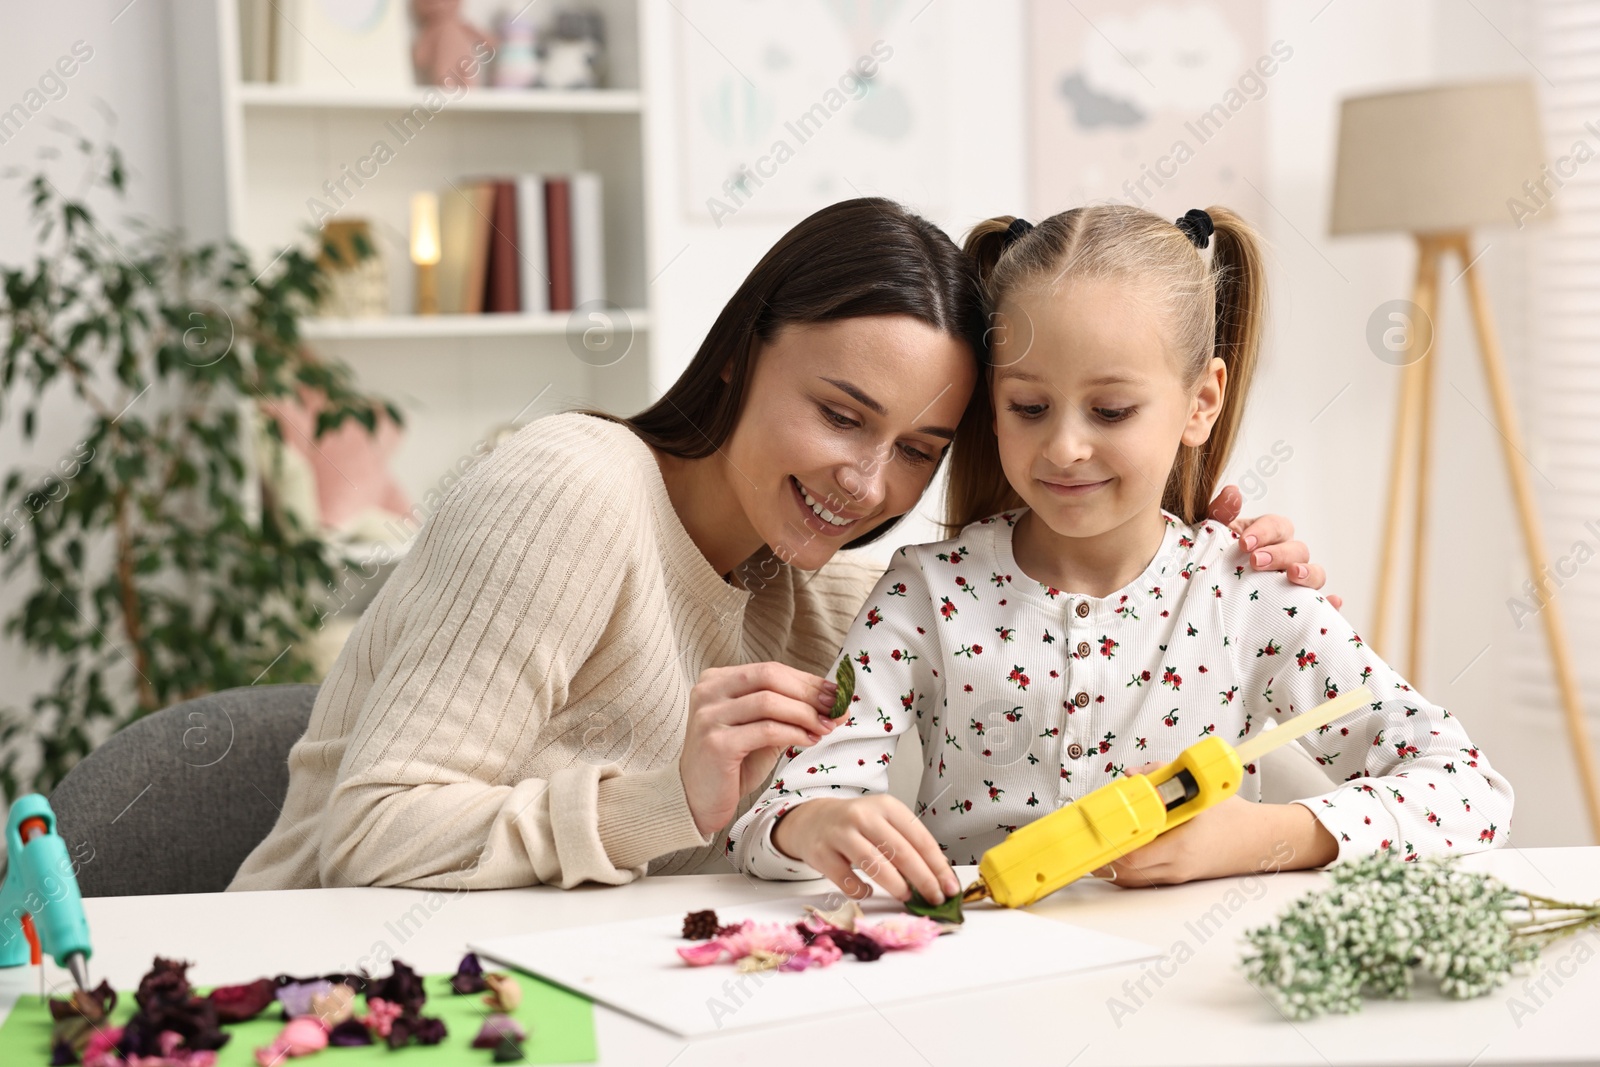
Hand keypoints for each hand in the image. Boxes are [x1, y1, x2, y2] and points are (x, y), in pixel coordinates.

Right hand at [679, 662, 841, 837]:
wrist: (697, 801)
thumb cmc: (731, 765)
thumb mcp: (761, 731)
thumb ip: (789, 714)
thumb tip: (834, 704)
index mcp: (716, 680)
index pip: (770, 670)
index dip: (807, 680)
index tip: (836, 692)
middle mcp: (708, 692)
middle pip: (770, 678)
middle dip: (809, 692)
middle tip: (836, 707)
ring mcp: (708, 716)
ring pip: (770, 702)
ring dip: (806, 714)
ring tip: (826, 727)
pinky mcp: (716, 743)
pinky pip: (766, 730)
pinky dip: (794, 733)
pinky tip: (809, 740)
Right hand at [771, 794, 960, 904]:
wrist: (812, 820)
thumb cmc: (857, 825)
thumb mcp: (885, 823)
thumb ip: (909, 844)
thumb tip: (940, 877)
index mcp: (886, 806)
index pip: (920, 838)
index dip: (938, 866)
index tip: (950, 887)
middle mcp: (863, 816)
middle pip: (901, 852)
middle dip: (923, 880)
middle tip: (935, 898)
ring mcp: (840, 834)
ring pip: (875, 865)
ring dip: (896, 886)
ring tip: (906, 896)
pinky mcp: (821, 853)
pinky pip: (848, 880)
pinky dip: (861, 891)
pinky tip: (867, 891)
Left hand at [1088, 763, 1336, 885]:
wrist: (1262, 842)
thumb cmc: (1233, 817)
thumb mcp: (1200, 790)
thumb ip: (1162, 777)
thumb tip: (1131, 775)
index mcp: (1181, 846)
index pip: (1134, 856)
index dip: (1109, 847)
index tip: (1094, 833)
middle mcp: (1176, 866)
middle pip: (1126, 872)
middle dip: (1103, 856)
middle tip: (1088, 838)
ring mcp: (1177, 876)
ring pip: (1131, 879)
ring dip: (1112, 864)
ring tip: (1098, 843)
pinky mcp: (1179, 878)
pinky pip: (1143, 879)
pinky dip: (1127, 868)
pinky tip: (1119, 851)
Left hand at [1207, 486, 1342, 611]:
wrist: (1209, 592)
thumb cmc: (1214, 559)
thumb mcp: (1211, 536)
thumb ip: (1221, 513)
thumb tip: (1233, 491)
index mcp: (1269, 535)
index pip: (1277, 525)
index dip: (1264, 532)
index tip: (1243, 543)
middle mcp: (1288, 557)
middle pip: (1298, 549)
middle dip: (1279, 554)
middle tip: (1256, 562)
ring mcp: (1297, 582)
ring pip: (1316, 574)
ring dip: (1309, 573)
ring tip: (1292, 576)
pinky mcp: (1300, 607)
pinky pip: (1321, 606)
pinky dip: (1330, 604)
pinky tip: (1332, 603)